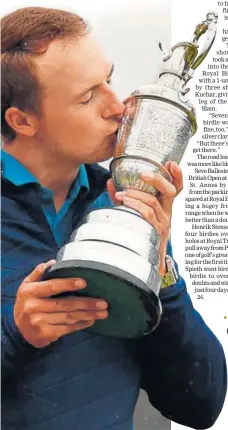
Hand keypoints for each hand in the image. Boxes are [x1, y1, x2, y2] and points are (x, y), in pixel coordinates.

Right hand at [14, 260, 107, 347]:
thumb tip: (53, 262)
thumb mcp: (27, 284)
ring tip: (103, 312)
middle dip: (86, 303)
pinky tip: (91, 320)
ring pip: (69, 318)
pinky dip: (81, 324)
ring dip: (88, 315)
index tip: (84, 282)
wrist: (18, 329)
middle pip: (65, 304)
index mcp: (30, 291)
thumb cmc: (27, 301)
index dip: (68, 284)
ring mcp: (39, 322)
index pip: (52, 286)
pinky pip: (67, 328)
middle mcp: (34, 307)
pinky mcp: (46, 334)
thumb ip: (39, 273)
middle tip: (103, 302)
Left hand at [107, 161, 182, 275]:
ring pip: (153, 203)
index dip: (177, 175)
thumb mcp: (134, 212)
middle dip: (158, 179)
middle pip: (170, 191)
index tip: (171, 163)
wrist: (147, 261)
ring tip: (121, 193)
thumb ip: (124, 197)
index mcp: (165, 205)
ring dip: (136, 195)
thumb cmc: (141, 232)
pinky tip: (124, 202)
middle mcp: (167, 212)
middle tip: (143, 174)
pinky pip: (147, 215)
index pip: (177, 188)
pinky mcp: (156, 232)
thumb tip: (110, 181)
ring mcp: (164, 223)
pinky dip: (135, 206)